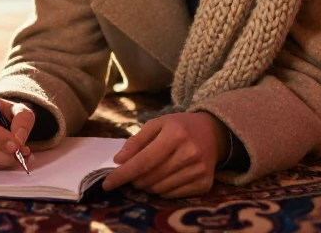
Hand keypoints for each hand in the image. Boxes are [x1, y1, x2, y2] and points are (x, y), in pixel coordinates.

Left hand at [102, 112, 226, 197]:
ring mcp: (199, 170)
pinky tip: (165, 178)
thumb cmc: (180, 127)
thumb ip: (136, 141)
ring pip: (160, 189)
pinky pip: (173, 196)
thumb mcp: (157, 124)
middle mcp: (190, 153)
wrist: (213, 132)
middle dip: (134, 180)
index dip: (123, 175)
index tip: (107, 184)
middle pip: (150, 178)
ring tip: (150, 174)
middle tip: (133, 174)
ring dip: (148, 186)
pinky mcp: (205, 184)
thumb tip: (118, 161)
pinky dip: (162, 191)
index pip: (143, 161)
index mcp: (175, 134)